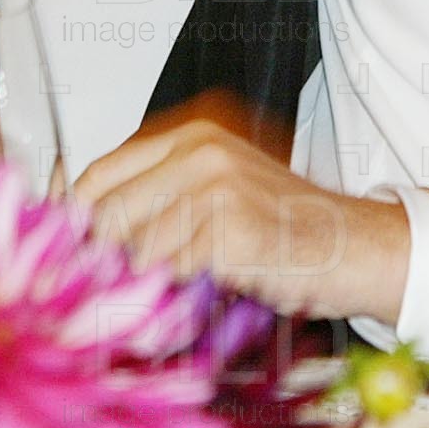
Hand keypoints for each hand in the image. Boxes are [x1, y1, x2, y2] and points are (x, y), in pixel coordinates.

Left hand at [74, 120, 410, 321]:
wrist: (349, 243)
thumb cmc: (283, 223)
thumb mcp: (214, 187)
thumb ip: (154, 193)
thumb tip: (78, 226)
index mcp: (193, 136)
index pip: (96, 177)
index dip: (83, 221)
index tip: (88, 250)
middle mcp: (201, 153)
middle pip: (105, 218)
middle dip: (115, 256)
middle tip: (149, 271)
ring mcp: (217, 189)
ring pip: (136, 253)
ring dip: (157, 278)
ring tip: (198, 272)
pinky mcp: (230, 231)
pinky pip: (172, 276)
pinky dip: (188, 291)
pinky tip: (220, 279)